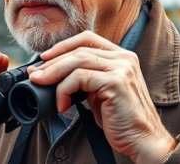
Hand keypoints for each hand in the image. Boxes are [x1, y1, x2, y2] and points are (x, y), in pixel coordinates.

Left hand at [27, 31, 174, 163]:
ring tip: (41, 86)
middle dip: (53, 61)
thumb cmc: (120, 121)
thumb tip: (53, 74)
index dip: (63, 46)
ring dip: (54, 73)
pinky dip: (64, 90)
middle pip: (79, 49)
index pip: (87, 38)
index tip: (44, 58)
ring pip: (77, 61)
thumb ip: (85, 79)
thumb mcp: (100, 93)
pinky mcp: (116, 82)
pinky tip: (62, 106)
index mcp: (122, 56)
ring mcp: (122, 68)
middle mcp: (124, 57)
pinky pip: (80, 78)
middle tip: (35, 75)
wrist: (143, 141)